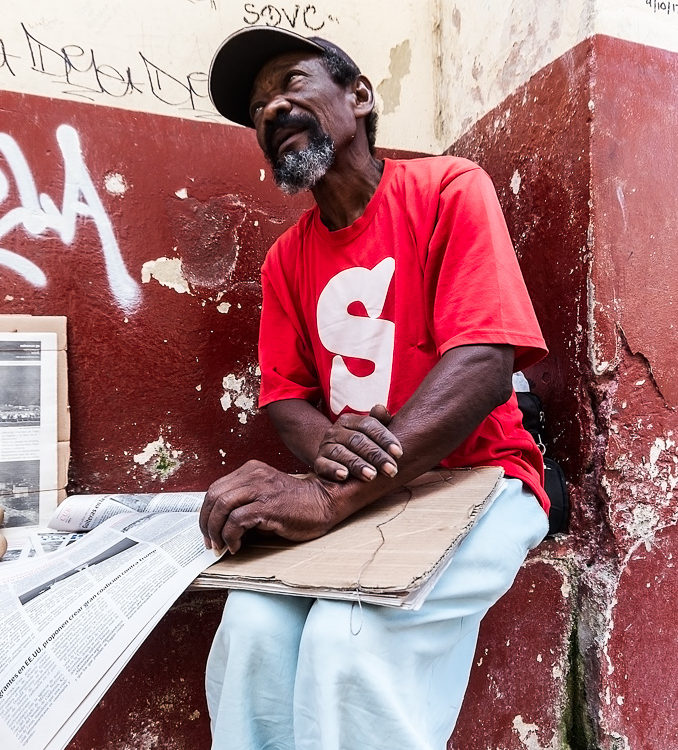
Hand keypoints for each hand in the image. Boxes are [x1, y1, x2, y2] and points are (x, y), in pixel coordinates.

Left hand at [200, 460, 339, 553]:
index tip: (208, 531)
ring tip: (222, 545)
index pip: (216, 489)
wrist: (324, 503)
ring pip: (222, 506)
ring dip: (216, 530)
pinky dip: (231, 536)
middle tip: (211, 542)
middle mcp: (254, 474)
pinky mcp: (268, 505)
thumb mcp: (264, 498)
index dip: (206, 512)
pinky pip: (237, 520)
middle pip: (214, 496)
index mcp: (251, 470)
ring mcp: (261, 488)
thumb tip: (220, 529)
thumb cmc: (296, 505)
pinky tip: (236, 546)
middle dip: (207, 522)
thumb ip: (243, 506)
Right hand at [314, 404, 402, 481]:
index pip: (368, 425)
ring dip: (357, 464)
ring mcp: (325, 446)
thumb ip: (380, 422)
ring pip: (341, 452)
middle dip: (376, 455)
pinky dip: (334, 469)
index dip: (385, 438)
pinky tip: (344, 475)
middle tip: (392, 470)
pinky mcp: (318, 462)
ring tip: (372, 476)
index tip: (399, 453)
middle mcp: (336, 431)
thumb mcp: (371, 435)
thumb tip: (381, 409)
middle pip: (357, 440)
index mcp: (350, 421)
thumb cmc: (361, 447)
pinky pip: (324, 464)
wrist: (333, 459)